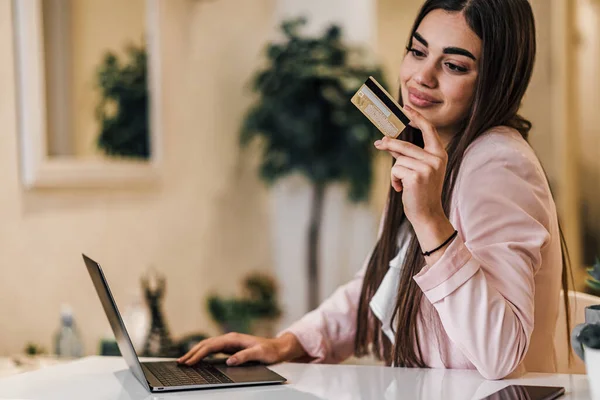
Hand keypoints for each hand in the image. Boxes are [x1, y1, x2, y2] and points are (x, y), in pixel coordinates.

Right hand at [177, 332, 305, 366]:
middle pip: (206, 344)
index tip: (189, 361)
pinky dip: (202, 354)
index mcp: (234, 338)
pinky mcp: (231, 348)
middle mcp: (230, 339)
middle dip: (192, 353)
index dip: (199, 354)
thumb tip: (229, 361)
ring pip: (208, 346)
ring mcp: (230, 343)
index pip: (211, 345)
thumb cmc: (270, 350)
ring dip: (195, 353)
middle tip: (180, 362)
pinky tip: (197, 359)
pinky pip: (212, 350)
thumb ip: (244, 356)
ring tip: (184, 361)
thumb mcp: (259, 354)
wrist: (278, 348)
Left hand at [373, 105, 447, 225]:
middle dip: (389, 144)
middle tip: (378, 143)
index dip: (416, 117)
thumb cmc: (421, 192)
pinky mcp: (416, 176)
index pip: (429, 130)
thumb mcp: (419, 170)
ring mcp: (427, 167)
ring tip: (402, 184)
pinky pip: (396, 170)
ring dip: (395, 172)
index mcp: (439, 154)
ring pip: (398, 160)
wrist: (428, 214)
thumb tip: (387, 141)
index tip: (405, 108)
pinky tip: (402, 189)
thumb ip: (408, 156)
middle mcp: (436, 159)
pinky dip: (394, 180)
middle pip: (405, 145)